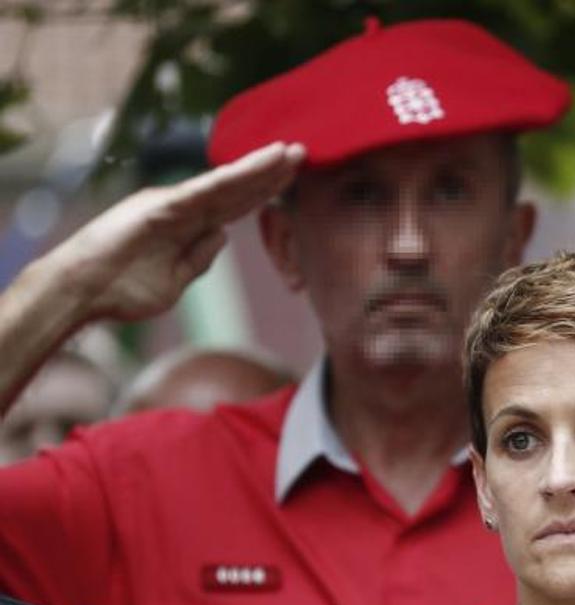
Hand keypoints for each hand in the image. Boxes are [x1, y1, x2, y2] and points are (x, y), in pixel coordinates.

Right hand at [37, 142, 303, 323]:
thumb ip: (199, 257)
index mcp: (187, 224)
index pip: (235, 205)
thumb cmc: (122, 290)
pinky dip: (233, 178)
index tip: (294, 177)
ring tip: (290, 152)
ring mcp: (171, 204)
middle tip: (304, 152)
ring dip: (259, 168)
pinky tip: (258, 166)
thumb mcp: (176, 280)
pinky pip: (205, 190)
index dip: (264, 190)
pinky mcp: (160, 207)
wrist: (81, 293)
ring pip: (226, 184)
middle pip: (237, 189)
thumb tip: (223, 235)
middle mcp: (182, 207)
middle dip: (271, 173)